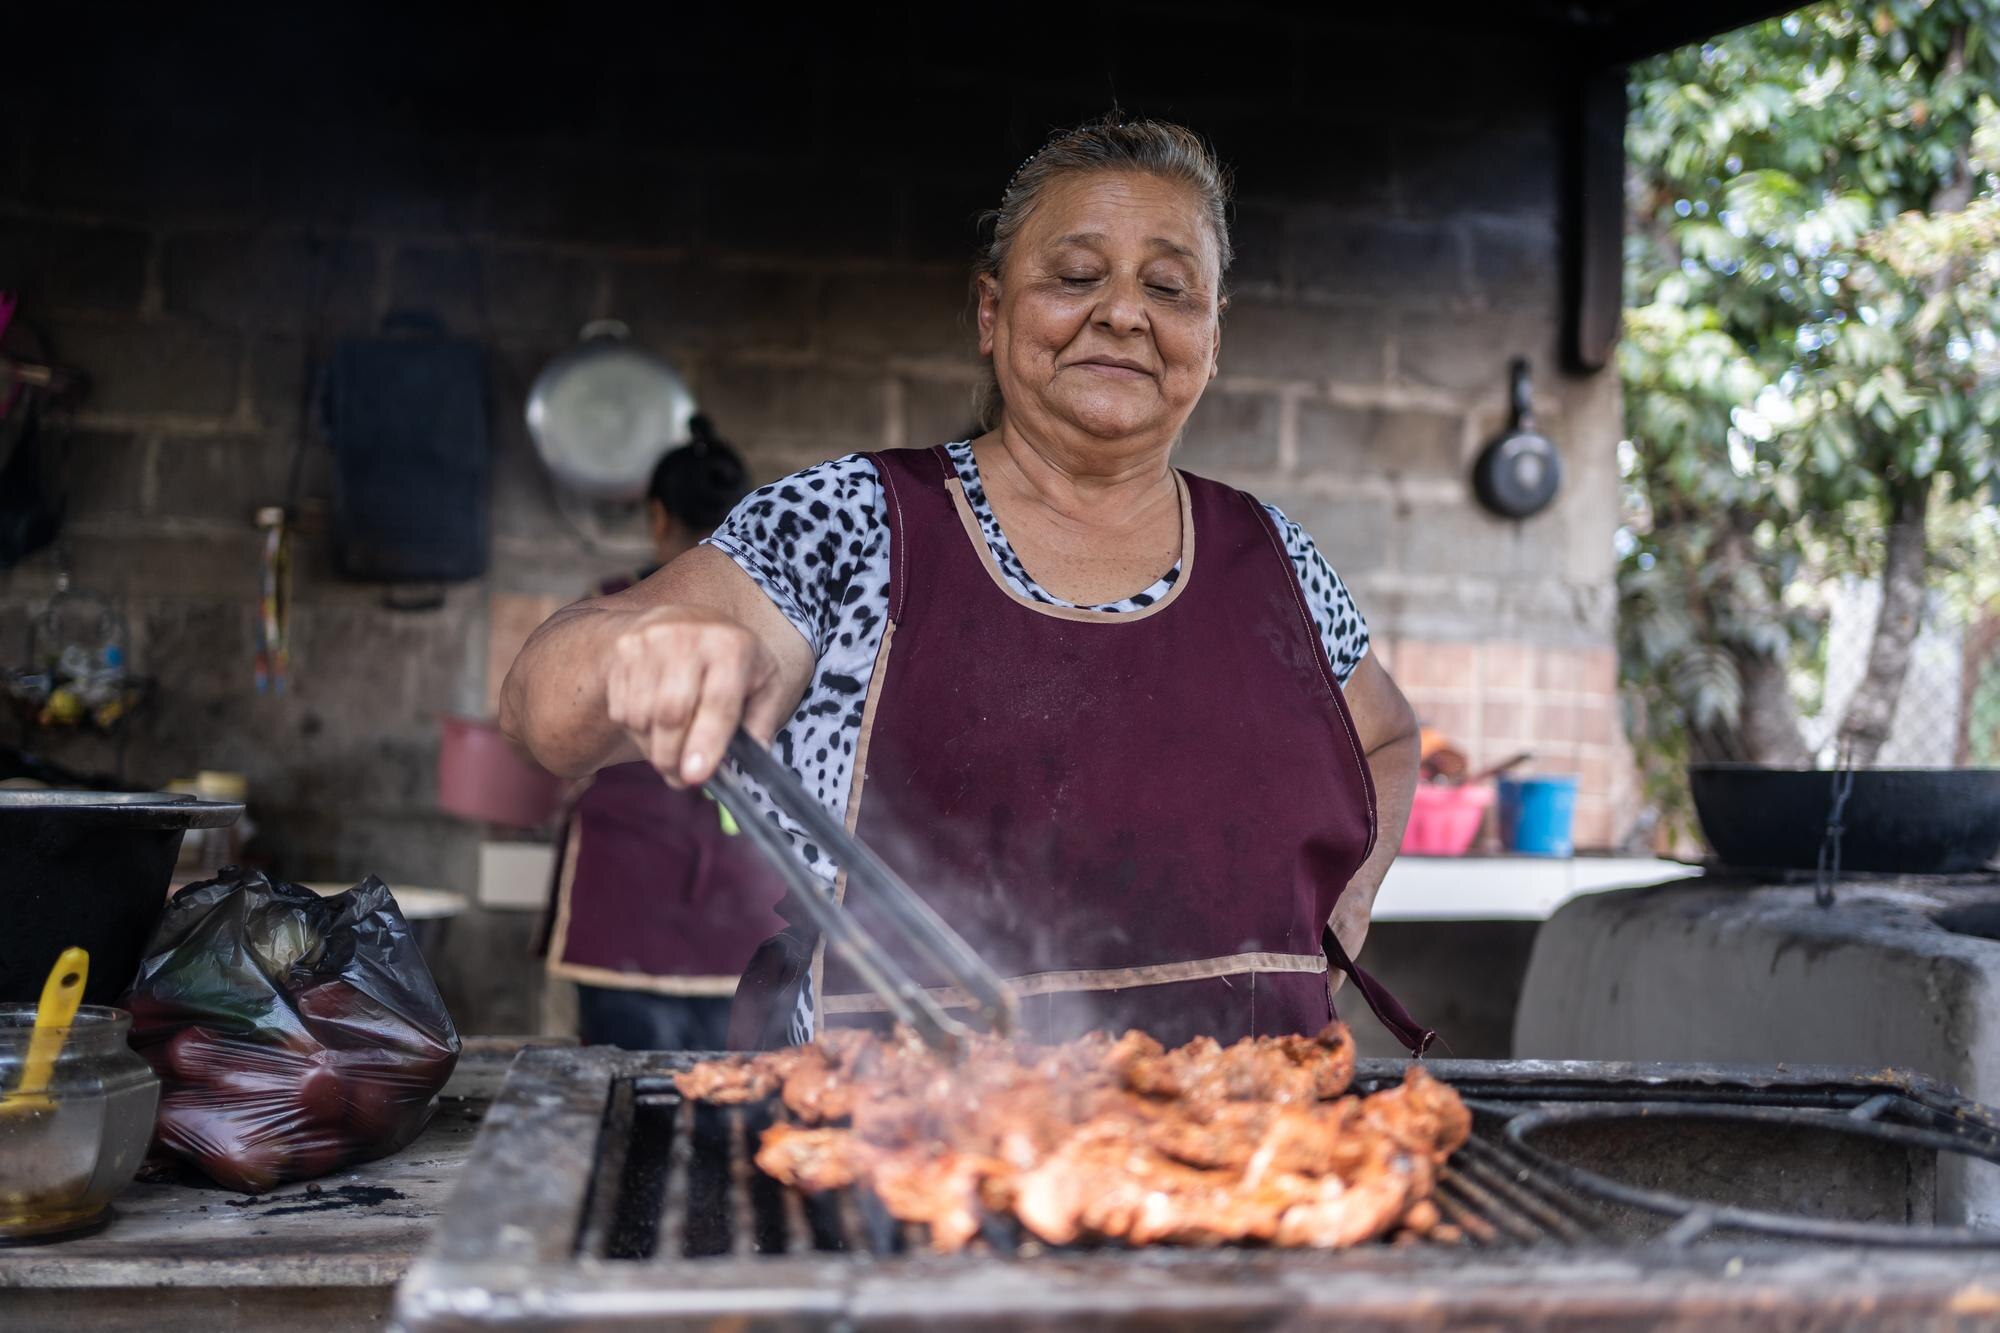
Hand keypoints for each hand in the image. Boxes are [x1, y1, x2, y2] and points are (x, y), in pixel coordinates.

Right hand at [603, 606, 786, 786]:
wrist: (682, 621)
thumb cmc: (729, 660)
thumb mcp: (762, 681)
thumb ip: (761, 720)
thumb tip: (754, 756)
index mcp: (732, 647)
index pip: (717, 702)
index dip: (706, 742)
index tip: (696, 776)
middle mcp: (689, 638)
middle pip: (671, 713)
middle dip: (673, 756)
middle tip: (681, 779)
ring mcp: (651, 641)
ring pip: (642, 715)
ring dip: (653, 747)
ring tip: (669, 749)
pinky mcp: (625, 651)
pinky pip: (622, 708)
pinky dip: (636, 730)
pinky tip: (653, 724)